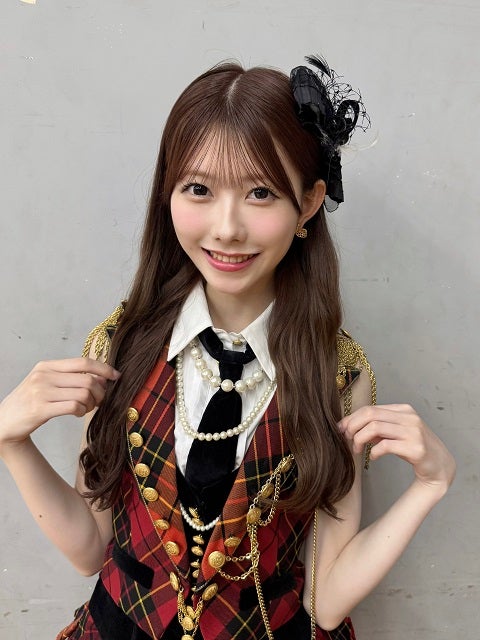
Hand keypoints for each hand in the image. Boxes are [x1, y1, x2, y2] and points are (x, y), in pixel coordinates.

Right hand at [0, 358, 120, 451]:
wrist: (3, 422)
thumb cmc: (31, 403)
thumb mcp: (46, 383)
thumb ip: (69, 378)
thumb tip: (101, 378)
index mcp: (47, 366)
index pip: (83, 362)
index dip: (104, 368)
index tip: (116, 376)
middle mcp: (44, 376)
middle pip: (87, 380)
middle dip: (100, 392)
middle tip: (99, 401)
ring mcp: (41, 392)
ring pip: (84, 394)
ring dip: (91, 404)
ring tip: (86, 408)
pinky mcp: (40, 409)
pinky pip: (74, 407)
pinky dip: (82, 411)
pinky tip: (78, 413)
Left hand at [339, 404, 455, 490]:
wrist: (440, 466)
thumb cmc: (413, 448)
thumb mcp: (394, 433)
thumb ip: (377, 428)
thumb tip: (350, 426)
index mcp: (403, 410)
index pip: (370, 409)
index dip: (351, 418)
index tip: (341, 429)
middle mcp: (409, 417)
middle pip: (370, 415)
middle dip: (353, 427)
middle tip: (347, 439)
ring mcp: (414, 432)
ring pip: (375, 428)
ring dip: (360, 439)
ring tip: (357, 450)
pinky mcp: (416, 448)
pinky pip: (385, 445)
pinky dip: (374, 452)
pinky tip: (373, 457)